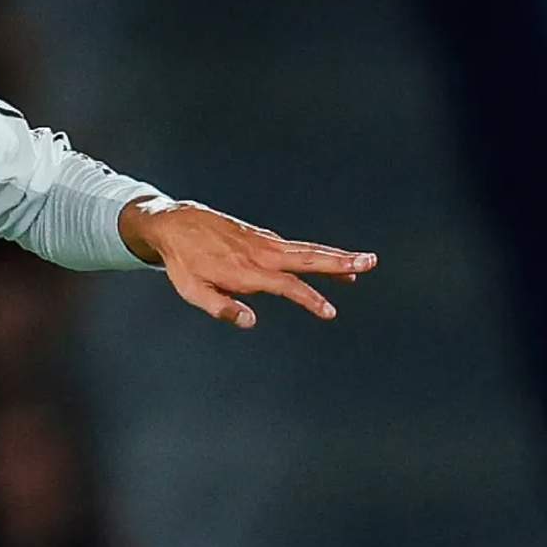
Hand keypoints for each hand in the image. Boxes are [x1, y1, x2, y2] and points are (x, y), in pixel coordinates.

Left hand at [119, 197, 377, 329]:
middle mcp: (260, 253)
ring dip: (336, 256)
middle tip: (369, 263)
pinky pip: (296, 246)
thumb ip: (221, 308)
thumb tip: (251, 322)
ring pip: (306, 249)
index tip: (329, 311)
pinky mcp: (263, 237)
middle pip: (306, 258)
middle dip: (338, 262)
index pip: (286, 286)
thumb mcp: (193, 291)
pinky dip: (317, 252)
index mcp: (245, 271)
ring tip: (366, 262)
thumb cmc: (184, 263)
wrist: (176, 224)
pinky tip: (333, 260)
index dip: (309, 299)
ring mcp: (264, 242)